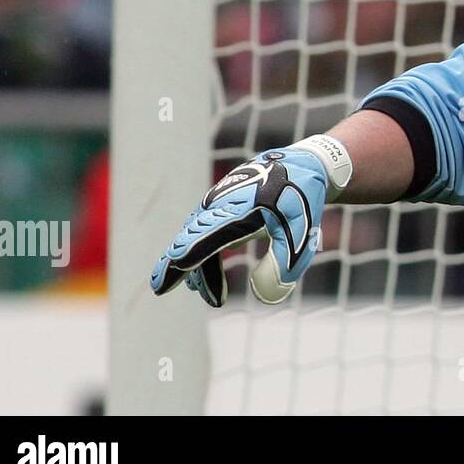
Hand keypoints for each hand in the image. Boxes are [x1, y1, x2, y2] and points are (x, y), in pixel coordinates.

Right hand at [150, 135, 351, 306]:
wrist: (301, 166)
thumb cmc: (301, 201)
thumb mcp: (300, 234)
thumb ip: (284, 266)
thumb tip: (263, 297)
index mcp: (238, 210)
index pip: (201, 241)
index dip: (180, 265)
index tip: (161, 286)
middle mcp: (220, 205)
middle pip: (191, 242)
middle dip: (182, 271)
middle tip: (175, 293)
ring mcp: (216, 203)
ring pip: (194, 238)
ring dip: (199, 268)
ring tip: (211, 296)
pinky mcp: (218, 206)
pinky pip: (200, 232)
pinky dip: (199, 254)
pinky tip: (202, 277)